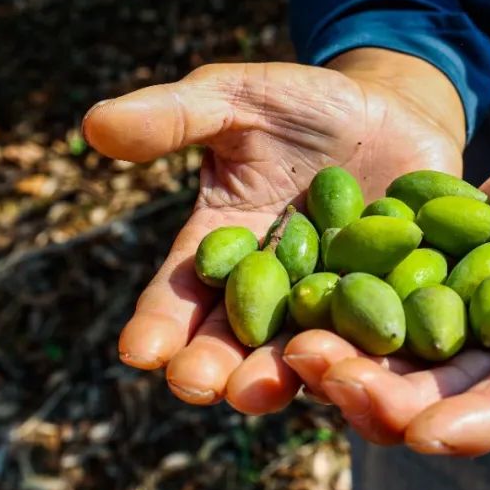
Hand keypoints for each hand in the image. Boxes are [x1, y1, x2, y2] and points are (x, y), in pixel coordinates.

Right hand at [83, 49, 465, 414]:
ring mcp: (335, 306)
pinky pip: (382, 342)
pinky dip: (370, 361)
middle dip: (214, 365)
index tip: (138, 351)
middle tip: (198, 385)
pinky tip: (361, 376)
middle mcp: (275, 292)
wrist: (396, 112)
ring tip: (262, 391)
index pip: (182, 294)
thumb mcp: (238, 98)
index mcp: (224, 249)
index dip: (159, 324)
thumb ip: (175, 116)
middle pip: (237, 340)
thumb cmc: (306, 104)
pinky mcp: (396, 308)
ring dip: (284, 376)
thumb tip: (93, 124)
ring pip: (305, 353)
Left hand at [285, 115, 489, 452]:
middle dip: (389, 399)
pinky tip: (298, 311)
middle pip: (455, 397)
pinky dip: (348, 323)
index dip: (481, 420)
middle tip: (323, 375)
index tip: (423, 436)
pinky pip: (392, 323)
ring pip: (411, 370)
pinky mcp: (443, 299)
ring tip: (295, 347)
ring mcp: (481, 331)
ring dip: (354, 369)